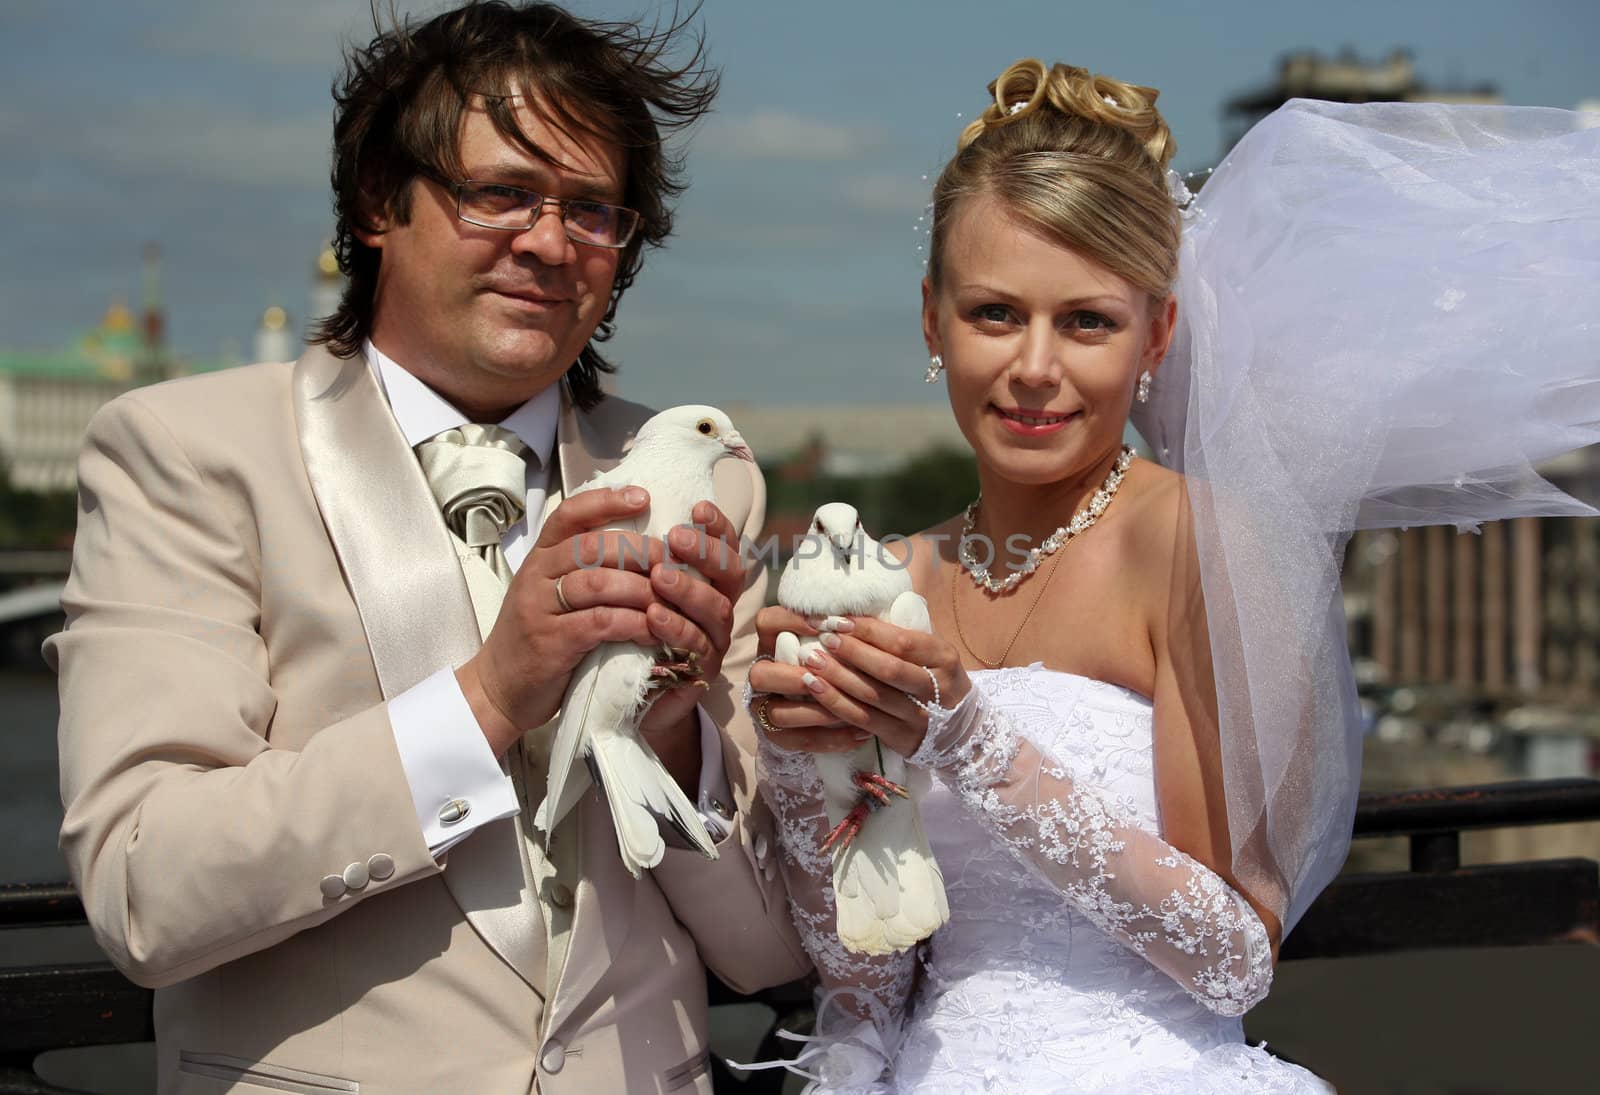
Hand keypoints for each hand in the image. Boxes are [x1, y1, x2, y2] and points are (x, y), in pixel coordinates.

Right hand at [458, 486, 669, 756]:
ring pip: (598, 582)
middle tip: (673, 560)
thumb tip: (638, 544)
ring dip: (641, 587)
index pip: (570, 514)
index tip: (644, 497)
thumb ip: (580, 569)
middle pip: (593, 546)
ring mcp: (539, 608)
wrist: (498, 688)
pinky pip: (599, 622)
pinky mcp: (550, 642)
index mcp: (539, 557)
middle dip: (639, 549)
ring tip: (670, 597)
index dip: (607, 501)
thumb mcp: (549, 593)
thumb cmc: (535, 637)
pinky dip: (632, 622)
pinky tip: (654, 629)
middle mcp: (535, 575)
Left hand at [637, 499, 743, 742]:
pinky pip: (697, 647)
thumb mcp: (634, 587)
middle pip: (732, 574)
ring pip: (717, 609)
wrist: (627, 693)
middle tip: (676, 538)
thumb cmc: (631, 629)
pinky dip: (677, 628)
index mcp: (707, 581)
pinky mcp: (700, 673)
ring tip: (659, 575)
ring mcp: (713, 641)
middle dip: (707, 552)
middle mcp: (718, 607)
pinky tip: (653, 615)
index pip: (725, 546)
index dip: (718, 527)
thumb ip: (641, 553)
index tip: (697, 507)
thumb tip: (629, 498)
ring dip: (689, 589)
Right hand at [746, 606, 867, 754]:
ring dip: (817, 713)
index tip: (826, 626)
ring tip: (852, 712)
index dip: (791, 621)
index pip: (766, 622)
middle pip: (759, 674)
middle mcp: (763, 675)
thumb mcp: (834, 643)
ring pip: (778, 714)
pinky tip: (861, 734)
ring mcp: (765, 708)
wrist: (824, 707)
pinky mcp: (777, 736)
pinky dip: (831, 739)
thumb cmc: (836, 663)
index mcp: (773, 644)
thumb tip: (857, 621)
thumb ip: (839, 633)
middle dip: (794, 679)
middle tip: (825, 680)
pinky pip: (799, 741)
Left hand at [784, 615, 972, 756]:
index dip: (868, 630)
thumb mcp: (933, 654)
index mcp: (944, 658)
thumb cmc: (935, 679)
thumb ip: (905, 637)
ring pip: (873, 696)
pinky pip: (863, 719)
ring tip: (812, 661)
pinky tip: (817, 688)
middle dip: (852, 652)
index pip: (902, 642)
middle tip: (824, 639)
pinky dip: (837, 703)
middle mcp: (936, 688)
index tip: (839, 620)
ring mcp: (920, 717)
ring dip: (838, 677)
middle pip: (888, 669)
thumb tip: (858, 614)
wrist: (961, 729)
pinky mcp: (902, 737)